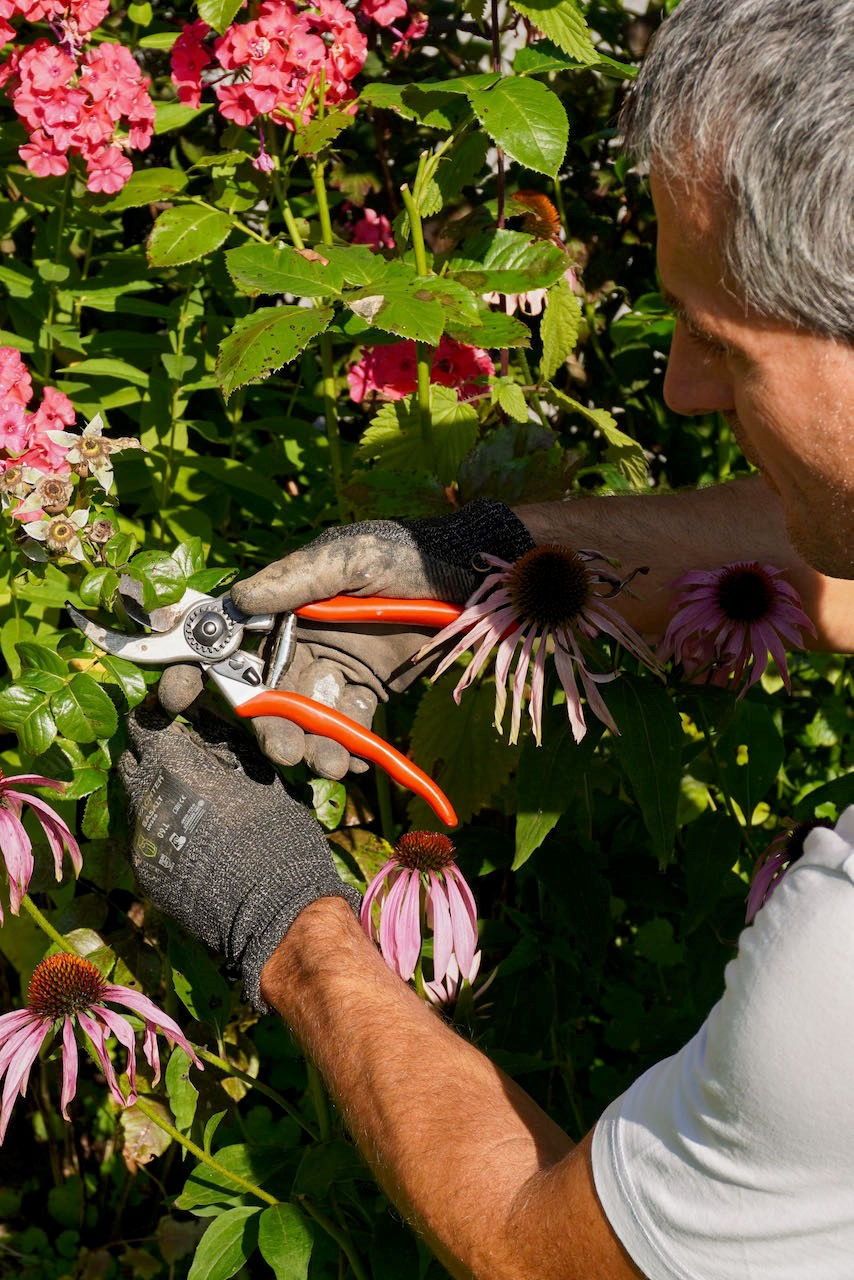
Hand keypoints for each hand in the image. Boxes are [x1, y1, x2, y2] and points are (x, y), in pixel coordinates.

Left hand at [118, 710, 360, 1010]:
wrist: (274, 914)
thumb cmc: (278, 839)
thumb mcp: (261, 781)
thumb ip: (226, 754)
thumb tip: (208, 735)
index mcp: (176, 768)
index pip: (145, 725)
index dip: (158, 716)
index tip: (171, 716)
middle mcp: (147, 800)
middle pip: (132, 761)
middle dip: (151, 754)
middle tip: (180, 756)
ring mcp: (142, 839)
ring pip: (136, 799)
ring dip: (156, 791)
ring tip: (189, 797)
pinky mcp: (146, 871)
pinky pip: (144, 834)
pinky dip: (161, 825)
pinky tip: (189, 834)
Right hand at [158, 499, 533, 777]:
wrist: (472, 577)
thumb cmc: (405, 554)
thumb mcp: (349, 557)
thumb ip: (296, 580)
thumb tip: (237, 598)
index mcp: (280, 608)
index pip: (224, 642)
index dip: (195, 670)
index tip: (177, 697)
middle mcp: (295, 644)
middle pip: (260, 696)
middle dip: (264, 727)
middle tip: (281, 750)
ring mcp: (330, 672)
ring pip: (301, 721)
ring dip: (306, 747)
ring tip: (326, 764)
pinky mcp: (366, 694)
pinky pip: (346, 730)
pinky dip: (345, 751)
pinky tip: (352, 764)